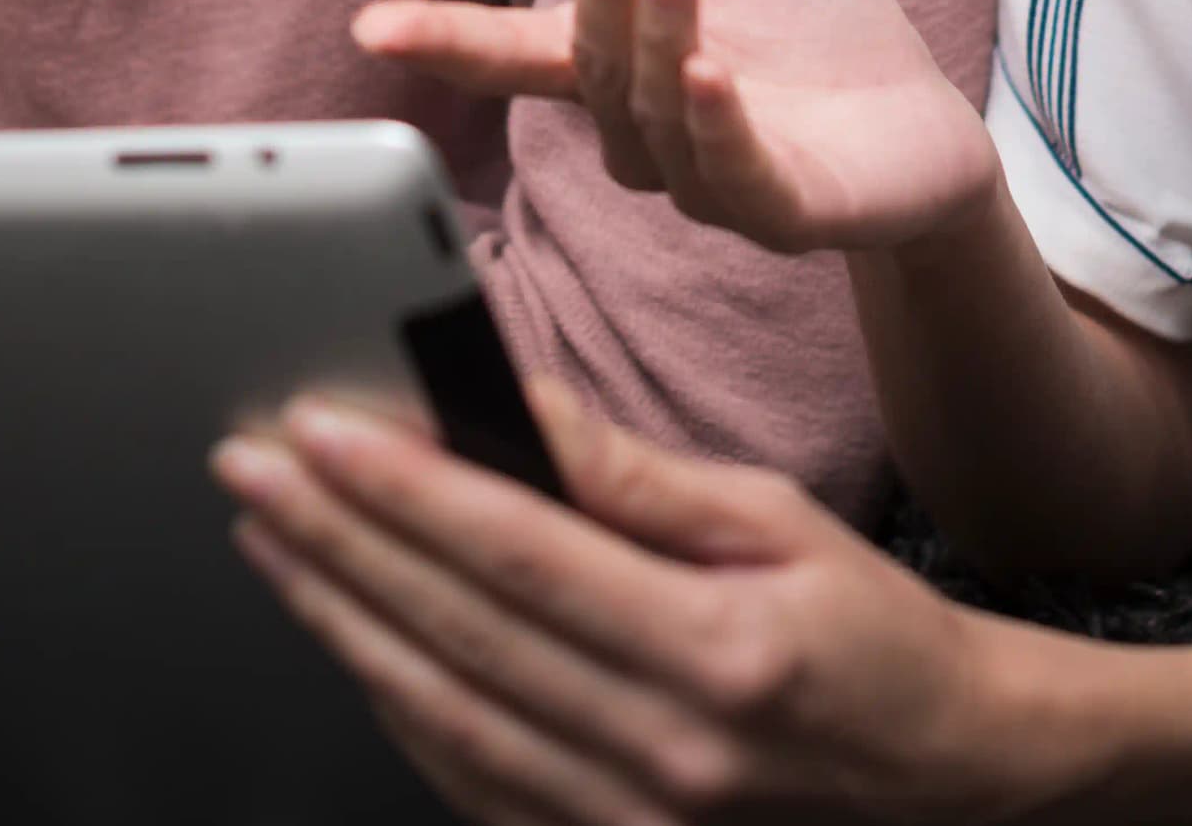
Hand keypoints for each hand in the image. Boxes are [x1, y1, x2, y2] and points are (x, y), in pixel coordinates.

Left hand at [215, 384, 1071, 825]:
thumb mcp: (775, 521)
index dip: (408, 490)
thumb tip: (519, 406)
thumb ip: (636, 476)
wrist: (937, 774)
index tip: (319, 428)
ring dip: (342, 621)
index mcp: (721, 651)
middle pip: (462, 634)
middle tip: (254, 465)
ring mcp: (631, 823)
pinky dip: (395, 704)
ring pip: (443, 717)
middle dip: (339, 542)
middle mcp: (668, 752)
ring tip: (271, 538)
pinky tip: (349, 635)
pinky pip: (469, 781)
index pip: (524, 556)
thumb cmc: (864, 633)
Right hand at [362, 0, 995, 252]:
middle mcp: (642, 135)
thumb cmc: (792, 24)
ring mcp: (707, 179)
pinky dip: (714, 124)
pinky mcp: (782, 210)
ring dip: (658, 36)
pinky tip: (708, 74)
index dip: (447, 39)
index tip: (375, 25)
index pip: (512, 53)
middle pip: (595, 64)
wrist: (917, 109)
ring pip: (655, 114)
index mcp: (610, 68)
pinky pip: (733, 174)